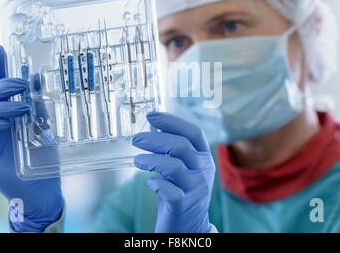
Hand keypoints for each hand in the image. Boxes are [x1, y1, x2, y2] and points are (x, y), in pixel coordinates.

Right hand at [0, 46, 62, 231]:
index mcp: (8, 112)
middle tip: (22, 84)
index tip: (0, 49)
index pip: (0, 86)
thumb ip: (38, 104)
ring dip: (3, 105)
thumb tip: (38, 77)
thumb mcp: (44, 125)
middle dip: (4, 85)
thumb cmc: (44, 156)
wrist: (42, 186)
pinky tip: (5, 124)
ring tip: (23, 108)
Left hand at [132, 111, 215, 232]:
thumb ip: (169, 147)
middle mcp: (203, 170)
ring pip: (174, 167)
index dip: (172, 121)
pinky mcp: (184, 205)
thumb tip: (154, 124)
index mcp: (203, 156)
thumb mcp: (180, 166)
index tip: (151, 115)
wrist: (190, 225)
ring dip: (151, 160)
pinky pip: (170, 192)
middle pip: (181, 146)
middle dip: (155, 139)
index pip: (193, 132)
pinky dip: (156, 184)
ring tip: (137, 161)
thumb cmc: (181, 190)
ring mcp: (195, 188)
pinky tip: (149, 182)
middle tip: (136, 139)